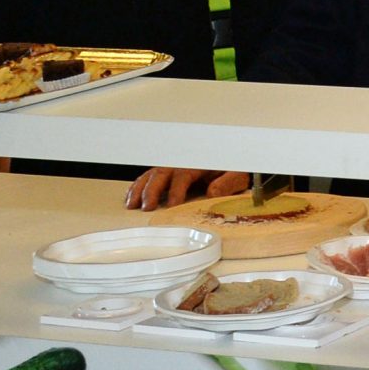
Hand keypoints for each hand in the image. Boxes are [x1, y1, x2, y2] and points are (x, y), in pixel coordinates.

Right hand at [125, 168, 245, 210]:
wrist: (233, 162)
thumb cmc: (234, 170)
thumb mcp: (237, 175)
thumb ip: (227, 183)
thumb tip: (213, 192)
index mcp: (198, 164)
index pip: (183, 176)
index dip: (176, 190)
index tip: (172, 204)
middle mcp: (182, 163)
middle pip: (161, 174)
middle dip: (152, 191)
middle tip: (146, 207)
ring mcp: (173, 167)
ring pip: (151, 175)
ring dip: (139, 189)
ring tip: (132, 205)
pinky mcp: (167, 172)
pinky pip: (148, 176)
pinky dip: (137, 186)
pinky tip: (130, 197)